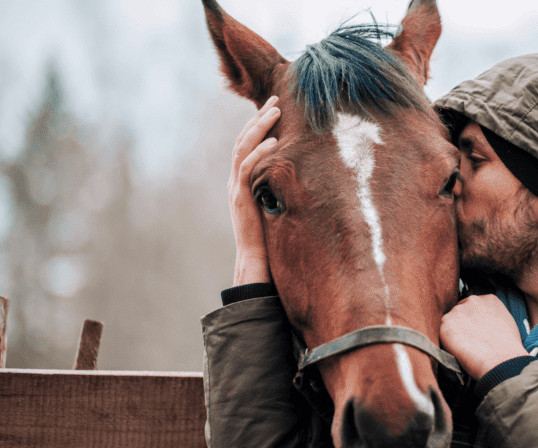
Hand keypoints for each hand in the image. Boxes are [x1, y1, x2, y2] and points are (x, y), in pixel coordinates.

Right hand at [230, 96, 279, 285]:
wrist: (254, 259)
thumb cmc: (269, 236)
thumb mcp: (274, 204)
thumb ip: (279, 187)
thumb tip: (302, 173)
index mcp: (241, 180)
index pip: (247, 144)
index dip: (259, 123)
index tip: (274, 106)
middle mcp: (234, 180)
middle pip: (242, 139)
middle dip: (259, 117)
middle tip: (276, 98)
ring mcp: (234, 187)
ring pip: (242, 148)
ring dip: (259, 127)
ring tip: (275, 111)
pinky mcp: (239, 197)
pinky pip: (246, 168)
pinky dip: (259, 152)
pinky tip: (273, 142)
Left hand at [440, 295, 528, 378]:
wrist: (501, 359)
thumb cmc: (508, 348)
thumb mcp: (507, 323)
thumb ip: (493, 318)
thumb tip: (486, 326)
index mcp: (489, 299)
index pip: (475, 306)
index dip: (473, 320)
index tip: (474, 329)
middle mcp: (472, 300)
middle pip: (461, 311)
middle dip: (462, 324)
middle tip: (467, 339)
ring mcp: (458, 310)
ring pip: (450, 322)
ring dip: (454, 333)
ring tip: (463, 348)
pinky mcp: (445, 322)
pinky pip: (442, 332)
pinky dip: (446, 342)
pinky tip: (457, 350)